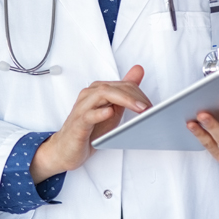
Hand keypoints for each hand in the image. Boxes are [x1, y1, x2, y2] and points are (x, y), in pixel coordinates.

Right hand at [30, 65, 150, 182]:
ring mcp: (82, 108)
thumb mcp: (112, 109)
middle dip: (134, 96)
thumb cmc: (89, 129)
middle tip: (149, 107)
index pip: (121, 85)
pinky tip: (109, 112)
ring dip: (123, 100)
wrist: (67, 148)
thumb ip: (125, 92)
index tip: (152, 106)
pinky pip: (88, 115)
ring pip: (101, 95)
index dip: (139, 94)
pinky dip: (99, 113)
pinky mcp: (78, 124)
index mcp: (98, 91)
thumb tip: (139, 70)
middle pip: (113, 88)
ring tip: (138, 108)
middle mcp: (89, 95)